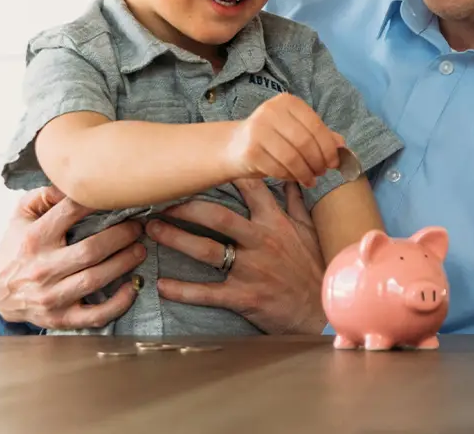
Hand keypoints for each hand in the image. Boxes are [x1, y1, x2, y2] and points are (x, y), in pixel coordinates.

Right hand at [0, 186, 145, 329]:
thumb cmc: (17, 249)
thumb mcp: (21, 218)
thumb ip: (43, 196)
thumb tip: (70, 183)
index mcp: (34, 239)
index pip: (69, 213)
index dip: (97, 202)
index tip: (119, 196)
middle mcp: (42, 268)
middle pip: (91, 250)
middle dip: (122, 236)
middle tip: (138, 227)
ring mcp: (51, 296)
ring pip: (96, 279)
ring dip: (125, 262)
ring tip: (140, 249)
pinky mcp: (61, 317)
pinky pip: (95, 315)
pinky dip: (119, 302)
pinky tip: (133, 286)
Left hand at [148, 178, 327, 333]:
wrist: (321, 309)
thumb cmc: (313, 267)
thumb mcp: (309, 230)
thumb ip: (295, 203)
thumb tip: (291, 177)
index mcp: (274, 223)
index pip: (250, 188)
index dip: (225, 173)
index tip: (200, 165)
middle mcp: (260, 241)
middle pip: (218, 217)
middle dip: (186, 207)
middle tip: (162, 200)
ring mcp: (250, 269)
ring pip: (207, 250)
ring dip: (176, 239)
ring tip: (152, 230)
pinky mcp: (243, 296)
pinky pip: (207, 293)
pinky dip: (182, 290)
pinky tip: (162, 285)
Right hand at [226, 93, 346, 187]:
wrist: (233, 147)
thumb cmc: (272, 140)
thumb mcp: (296, 132)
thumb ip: (319, 136)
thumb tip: (343, 146)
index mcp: (287, 102)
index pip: (316, 126)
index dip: (328, 148)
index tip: (334, 163)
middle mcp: (271, 111)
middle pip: (305, 142)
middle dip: (318, 162)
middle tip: (321, 173)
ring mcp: (258, 130)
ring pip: (293, 157)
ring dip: (305, 172)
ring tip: (310, 180)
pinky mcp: (250, 151)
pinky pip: (278, 168)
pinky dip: (290, 176)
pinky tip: (293, 178)